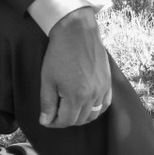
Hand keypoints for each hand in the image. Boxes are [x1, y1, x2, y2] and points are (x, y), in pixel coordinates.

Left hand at [37, 7, 112, 128]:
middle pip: (80, 120)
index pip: (66, 121)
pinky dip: (96, 109)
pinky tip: (86, 105)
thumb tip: (45, 122)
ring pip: (93, 114)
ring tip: (69, 109)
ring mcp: (103, 89)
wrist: (76, 32)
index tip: (47, 118)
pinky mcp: (108, 82)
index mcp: (76, 96)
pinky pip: (105, 104)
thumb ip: (47, 103)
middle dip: (66, 120)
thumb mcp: (47, 79)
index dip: (54, 122)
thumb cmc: (59, 54)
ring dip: (80, 116)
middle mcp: (93, 96)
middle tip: (55, 113)